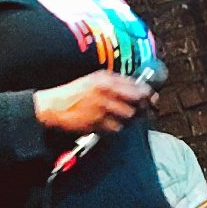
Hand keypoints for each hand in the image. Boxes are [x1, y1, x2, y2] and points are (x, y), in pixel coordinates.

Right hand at [34, 70, 156, 136]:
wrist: (54, 106)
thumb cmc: (73, 92)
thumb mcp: (93, 79)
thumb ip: (114, 82)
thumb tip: (135, 87)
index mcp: (105, 80)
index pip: (135, 86)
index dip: (147, 93)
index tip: (152, 97)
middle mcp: (105, 93)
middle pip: (136, 102)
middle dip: (142, 106)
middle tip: (143, 109)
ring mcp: (101, 109)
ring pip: (128, 116)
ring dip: (129, 117)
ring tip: (122, 115)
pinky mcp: (97, 124)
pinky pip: (115, 128)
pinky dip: (116, 127)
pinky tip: (110, 123)